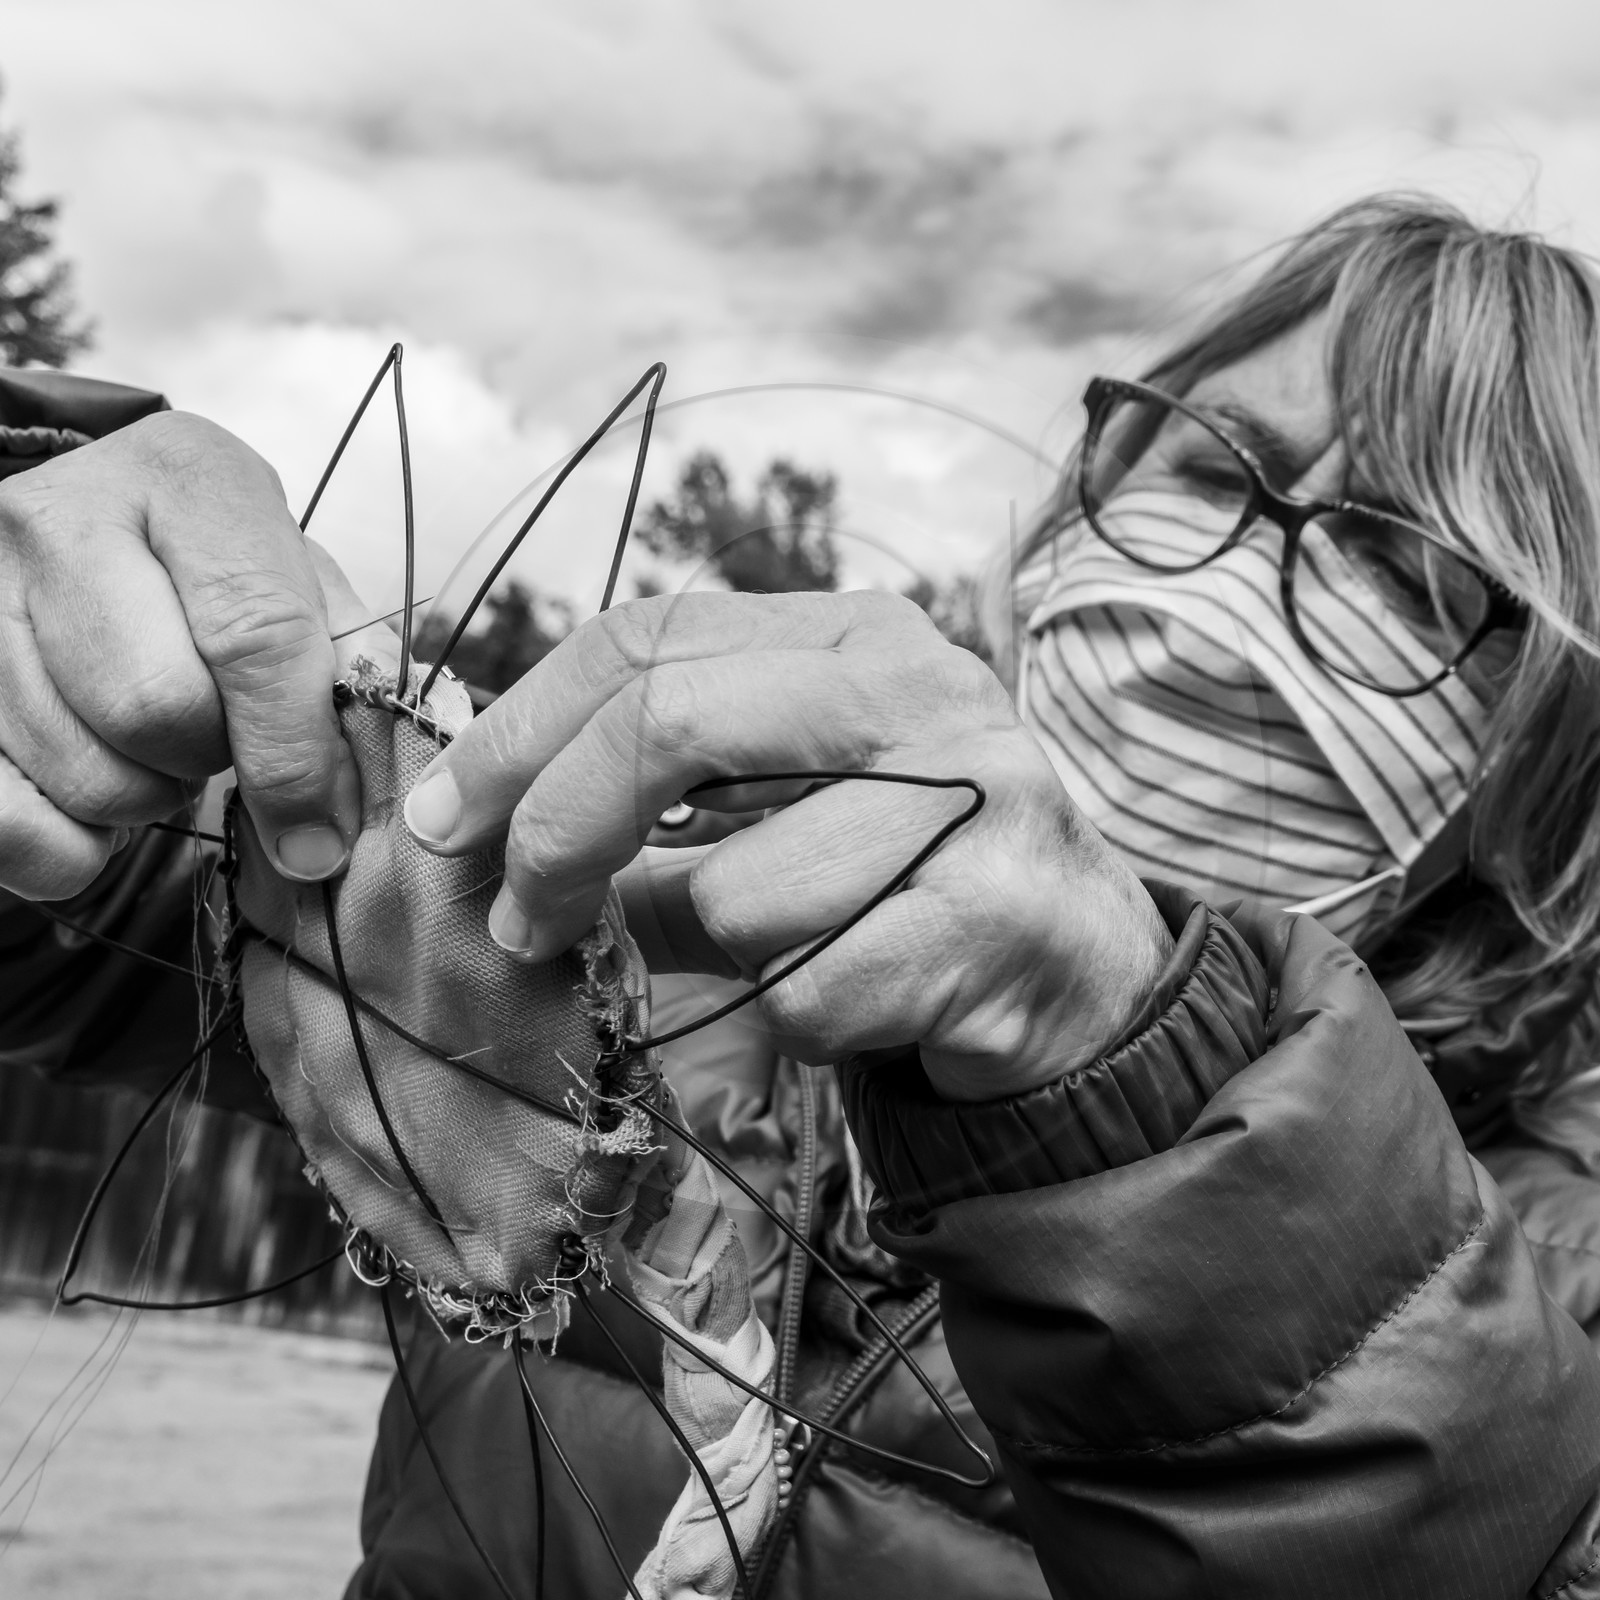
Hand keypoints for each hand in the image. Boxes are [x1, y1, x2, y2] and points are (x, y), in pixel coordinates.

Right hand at [0, 412, 381, 899]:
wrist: (83, 529)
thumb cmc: (214, 569)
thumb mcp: (295, 579)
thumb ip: (346, 660)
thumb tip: (373, 767)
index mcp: (185, 477)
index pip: (255, 634)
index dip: (297, 754)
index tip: (322, 829)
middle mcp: (58, 518)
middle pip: (157, 709)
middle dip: (213, 760)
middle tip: (219, 741)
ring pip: (87, 774)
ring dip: (148, 797)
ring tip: (157, 747)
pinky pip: (10, 826)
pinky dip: (70, 848)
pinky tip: (94, 796)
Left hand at [401, 590, 1172, 1100]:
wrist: (1081, 966)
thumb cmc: (903, 873)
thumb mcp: (790, 800)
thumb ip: (663, 795)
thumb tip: (487, 833)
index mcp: (854, 637)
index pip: (645, 639)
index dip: (517, 728)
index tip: (442, 819)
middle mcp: (920, 695)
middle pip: (668, 724)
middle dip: (555, 831)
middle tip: (514, 918)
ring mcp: (973, 805)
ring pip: (740, 895)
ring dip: (710, 956)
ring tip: (769, 957)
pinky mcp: (988, 926)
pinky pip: (807, 995)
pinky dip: (791, 1021)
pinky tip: (848, 999)